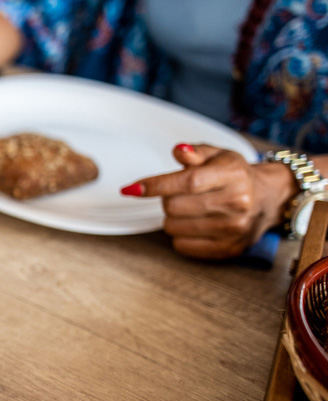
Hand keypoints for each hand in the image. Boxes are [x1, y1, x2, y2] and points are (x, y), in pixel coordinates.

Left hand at [122, 144, 294, 258]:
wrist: (269, 199)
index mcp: (232, 175)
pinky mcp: (228, 249)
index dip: (155, 185)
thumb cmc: (235, 175)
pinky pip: (182, 246)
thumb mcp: (219, 155)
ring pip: (174, 227)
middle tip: (181, 194)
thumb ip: (195, 152)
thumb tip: (179, 151)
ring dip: (173, 218)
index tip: (131, 189)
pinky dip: (181, 235)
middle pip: (174, 206)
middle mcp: (237, 202)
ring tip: (192, 209)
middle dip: (168, 199)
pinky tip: (196, 224)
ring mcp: (234, 229)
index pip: (187, 181)